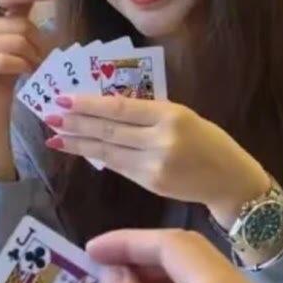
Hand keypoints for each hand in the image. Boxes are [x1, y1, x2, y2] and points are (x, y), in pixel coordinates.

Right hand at [0, 0, 63, 107]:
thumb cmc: (6, 65)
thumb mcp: (15, 31)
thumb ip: (20, 7)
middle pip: (19, 24)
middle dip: (36, 42)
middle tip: (37, 55)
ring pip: (15, 42)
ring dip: (31, 56)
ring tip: (30, 64)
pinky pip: (5, 61)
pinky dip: (22, 67)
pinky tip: (24, 72)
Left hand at [45, 96, 269, 226]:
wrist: (231, 180)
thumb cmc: (211, 143)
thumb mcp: (186, 117)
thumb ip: (151, 114)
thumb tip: (109, 110)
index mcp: (172, 115)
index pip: (120, 108)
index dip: (88, 104)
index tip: (64, 98)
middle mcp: (161, 140)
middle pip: (109, 130)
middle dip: (76, 123)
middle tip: (50, 115)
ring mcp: (154, 165)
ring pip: (108, 150)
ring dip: (79, 143)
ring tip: (56, 135)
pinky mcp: (151, 183)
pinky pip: (118, 166)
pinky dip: (97, 157)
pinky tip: (81, 150)